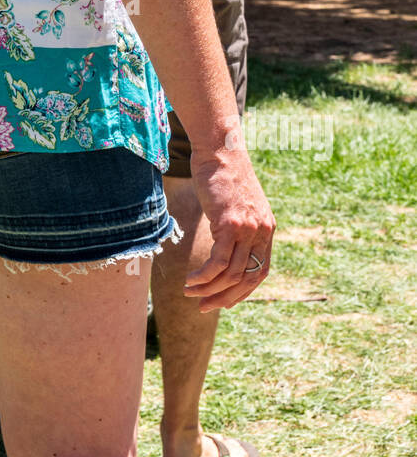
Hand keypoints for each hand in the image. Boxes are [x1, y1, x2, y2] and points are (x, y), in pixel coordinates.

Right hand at [185, 140, 274, 311]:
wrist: (219, 149)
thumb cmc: (222, 173)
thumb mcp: (237, 203)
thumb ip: (237, 225)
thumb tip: (225, 242)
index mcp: (266, 228)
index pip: (260, 272)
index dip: (242, 291)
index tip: (224, 301)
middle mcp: (262, 231)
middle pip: (247, 279)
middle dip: (225, 298)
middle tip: (204, 307)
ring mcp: (248, 229)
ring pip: (231, 274)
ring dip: (209, 289)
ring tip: (190, 292)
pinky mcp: (230, 224)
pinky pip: (218, 262)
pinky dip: (204, 277)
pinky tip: (191, 281)